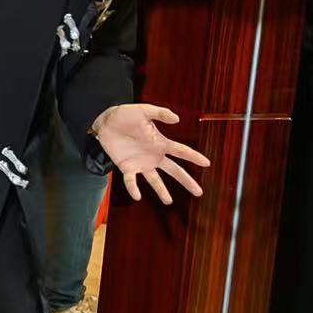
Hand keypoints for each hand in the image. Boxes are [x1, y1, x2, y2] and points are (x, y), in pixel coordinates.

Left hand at [93, 103, 210, 204]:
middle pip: (174, 170)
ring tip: (168, 201)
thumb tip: (177, 119)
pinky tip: (137, 196)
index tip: (207, 163)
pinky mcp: (126, 167)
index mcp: (160, 143)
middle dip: (186, 181)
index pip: (181, 151)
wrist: (105, 122)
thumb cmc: (125, 115)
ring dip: (161, 191)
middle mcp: (154, 156)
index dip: (194, 157)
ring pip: (154, 180)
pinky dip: (133, 188)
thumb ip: (160, 113)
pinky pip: (131, 181)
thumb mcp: (143, 110)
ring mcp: (141, 163)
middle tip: (199, 192)